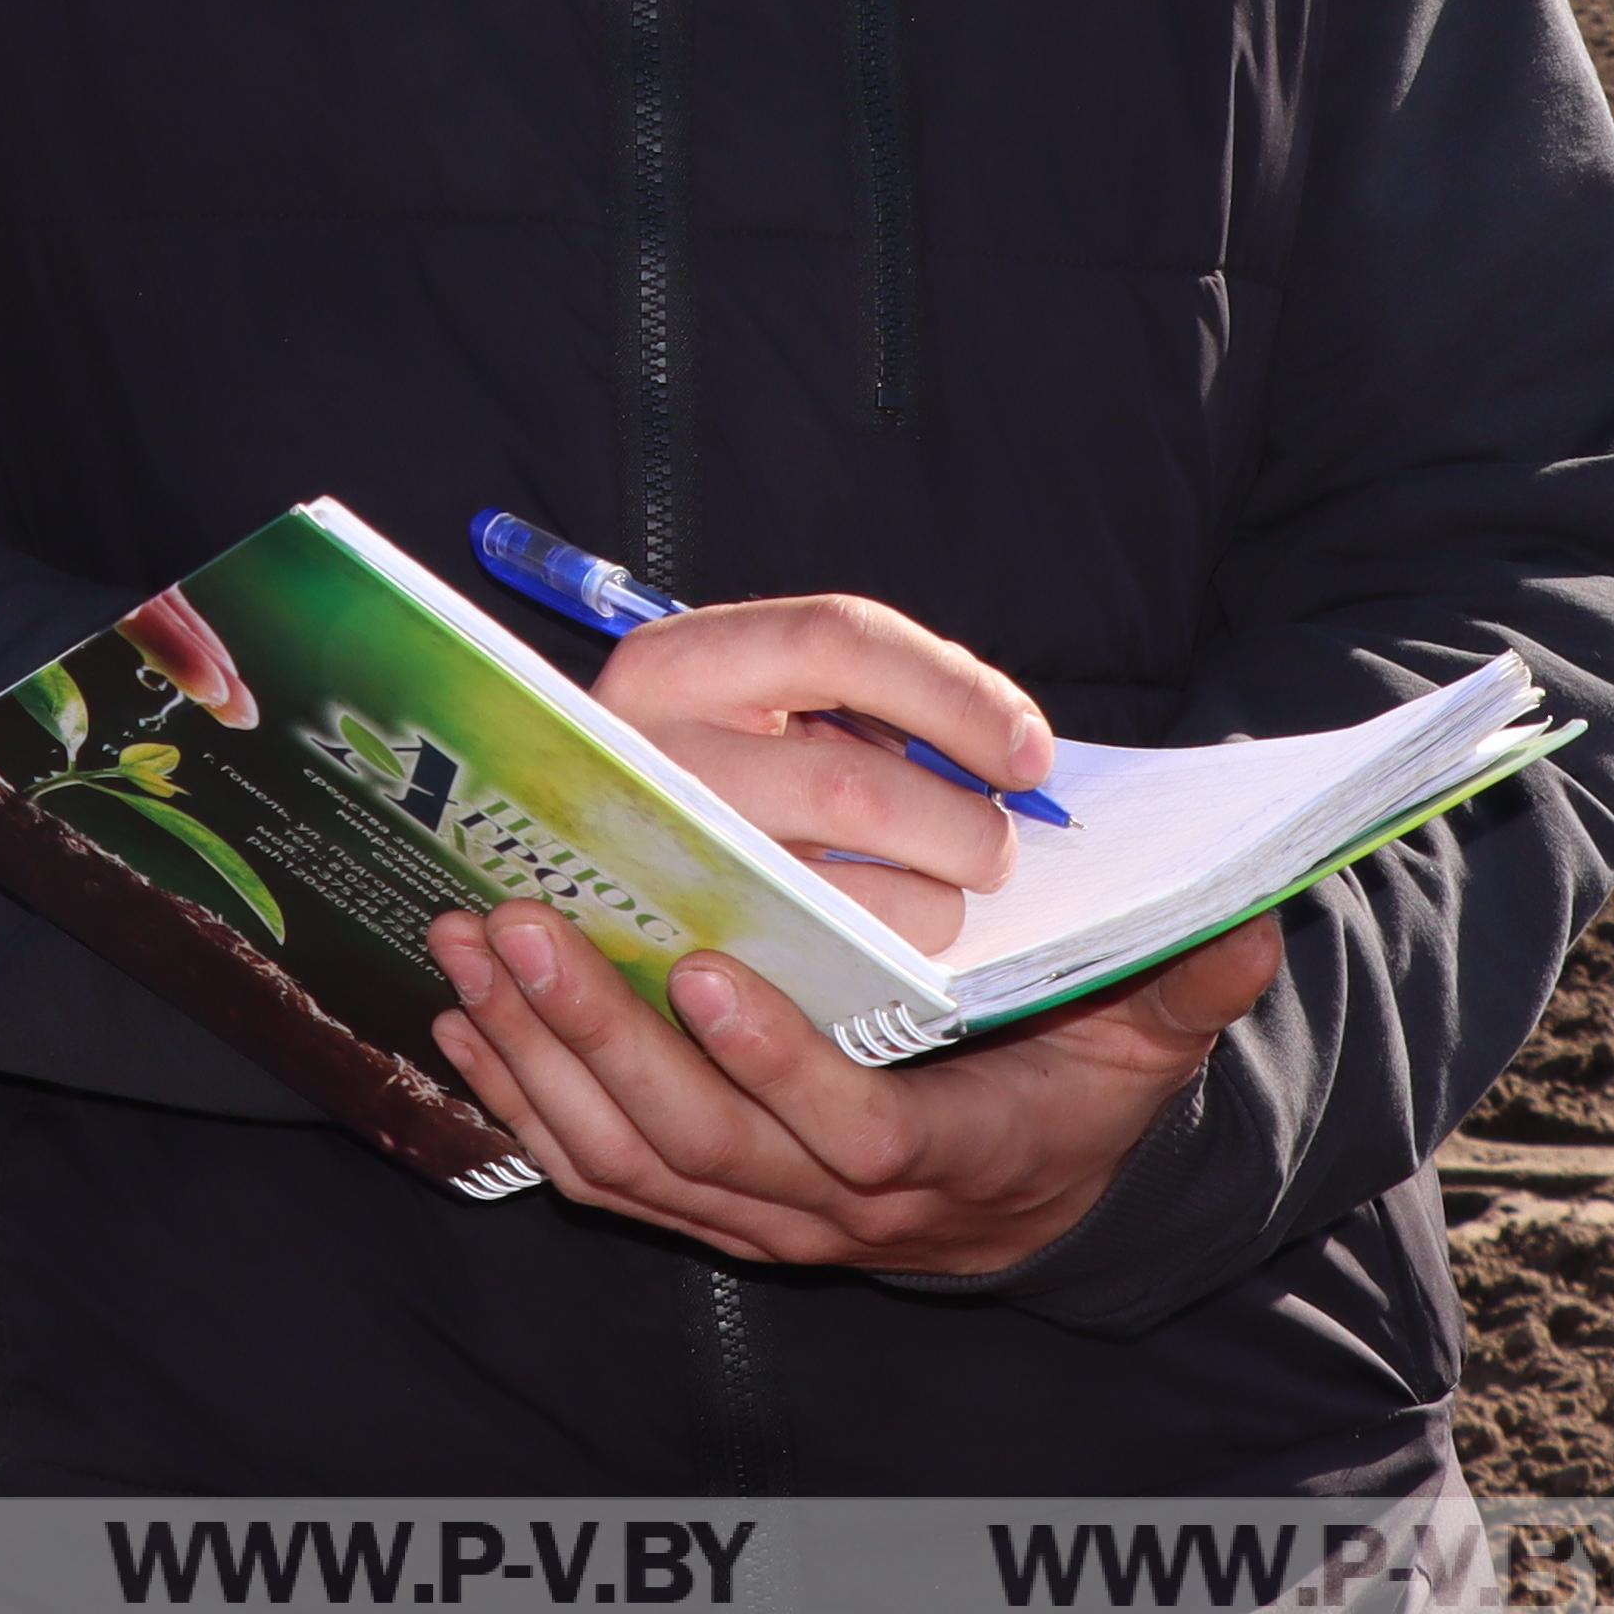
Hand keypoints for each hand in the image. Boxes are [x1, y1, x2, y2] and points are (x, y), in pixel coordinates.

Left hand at [428, 898, 1280, 1272]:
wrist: (1026, 1202)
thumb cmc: (1079, 1087)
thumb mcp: (1150, 1036)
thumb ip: (1191, 976)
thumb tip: (1255, 915)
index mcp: (941, 1165)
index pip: (848, 1138)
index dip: (777, 1068)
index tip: (710, 971)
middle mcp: (831, 1213)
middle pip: (698, 1147)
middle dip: (600, 1034)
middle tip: (522, 922)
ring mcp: (752, 1220)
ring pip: (624, 1161)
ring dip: (535, 1055)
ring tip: (471, 944)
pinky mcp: (695, 1208)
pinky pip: (590, 1173)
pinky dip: (517, 1102)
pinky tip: (459, 1018)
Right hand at [586, 592, 1050, 951]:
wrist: (581, 861)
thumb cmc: (723, 772)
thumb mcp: (770, 705)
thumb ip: (875, 705)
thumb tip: (1018, 749)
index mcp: (680, 661)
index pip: (839, 639)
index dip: (955, 693)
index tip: (1031, 752)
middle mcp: (647, 755)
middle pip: (851, 787)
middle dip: (958, 826)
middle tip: (996, 848)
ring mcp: (656, 868)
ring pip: (843, 897)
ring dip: (930, 906)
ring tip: (944, 896)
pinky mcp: (674, 963)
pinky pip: (817, 973)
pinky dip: (884, 960)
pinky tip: (895, 942)